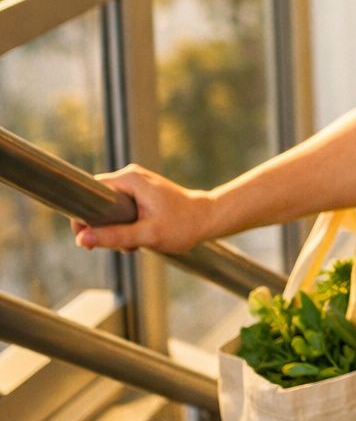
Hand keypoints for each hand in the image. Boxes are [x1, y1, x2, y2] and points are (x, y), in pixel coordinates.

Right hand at [71, 164, 214, 253]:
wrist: (209, 219)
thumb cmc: (183, 225)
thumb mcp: (148, 235)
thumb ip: (115, 236)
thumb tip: (82, 240)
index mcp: (130, 179)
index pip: (89, 190)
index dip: (83, 214)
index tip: (85, 235)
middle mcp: (130, 176)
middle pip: (98, 201)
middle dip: (103, 226)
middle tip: (118, 244)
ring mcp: (136, 184)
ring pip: (109, 209)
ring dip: (115, 229)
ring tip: (133, 243)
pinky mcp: (141, 193)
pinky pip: (120, 209)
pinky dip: (125, 226)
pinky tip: (138, 238)